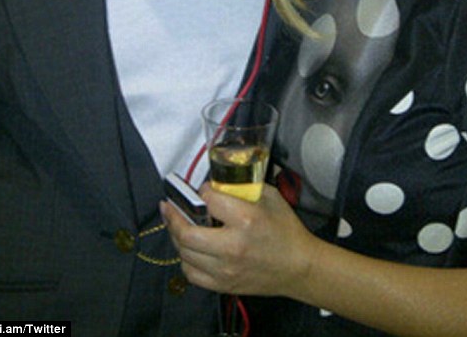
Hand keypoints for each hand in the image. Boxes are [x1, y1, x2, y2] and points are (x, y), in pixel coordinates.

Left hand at [161, 182, 314, 296]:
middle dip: (173, 216)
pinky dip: (185, 259)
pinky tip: (188, 248)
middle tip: (168, 206)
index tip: (203, 190)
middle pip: (187, 232)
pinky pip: (191, 273)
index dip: (202, 191)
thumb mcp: (270, 197)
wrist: (298, 267)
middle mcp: (232, 246)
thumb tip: (218, 181)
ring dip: (176, 236)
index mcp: (245, 219)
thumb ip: (242, 188)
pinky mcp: (223, 285)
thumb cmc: (286, 230)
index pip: (208, 200)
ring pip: (185, 253)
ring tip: (175, 225)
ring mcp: (226, 269)